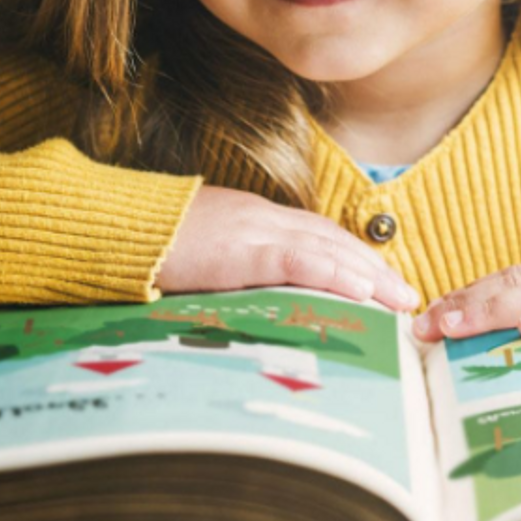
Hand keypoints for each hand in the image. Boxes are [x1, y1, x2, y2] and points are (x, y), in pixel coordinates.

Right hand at [158, 185, 419, 310]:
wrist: (112, 228)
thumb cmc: (147, 247)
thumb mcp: (199, 256)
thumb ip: (231, 270)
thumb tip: (254, 300)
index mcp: (253, 220)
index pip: (317, 237)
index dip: (354, 258)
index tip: (382, 282)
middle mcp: (262, 219)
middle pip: (333, 241)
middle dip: (374, 269)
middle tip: (407, 297)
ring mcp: (253, 231)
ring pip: (326, 249)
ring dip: (369, 275)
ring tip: (400, 300)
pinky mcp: (241, 250)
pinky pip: (298, 261)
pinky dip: (335, 274)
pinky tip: (363, 291)